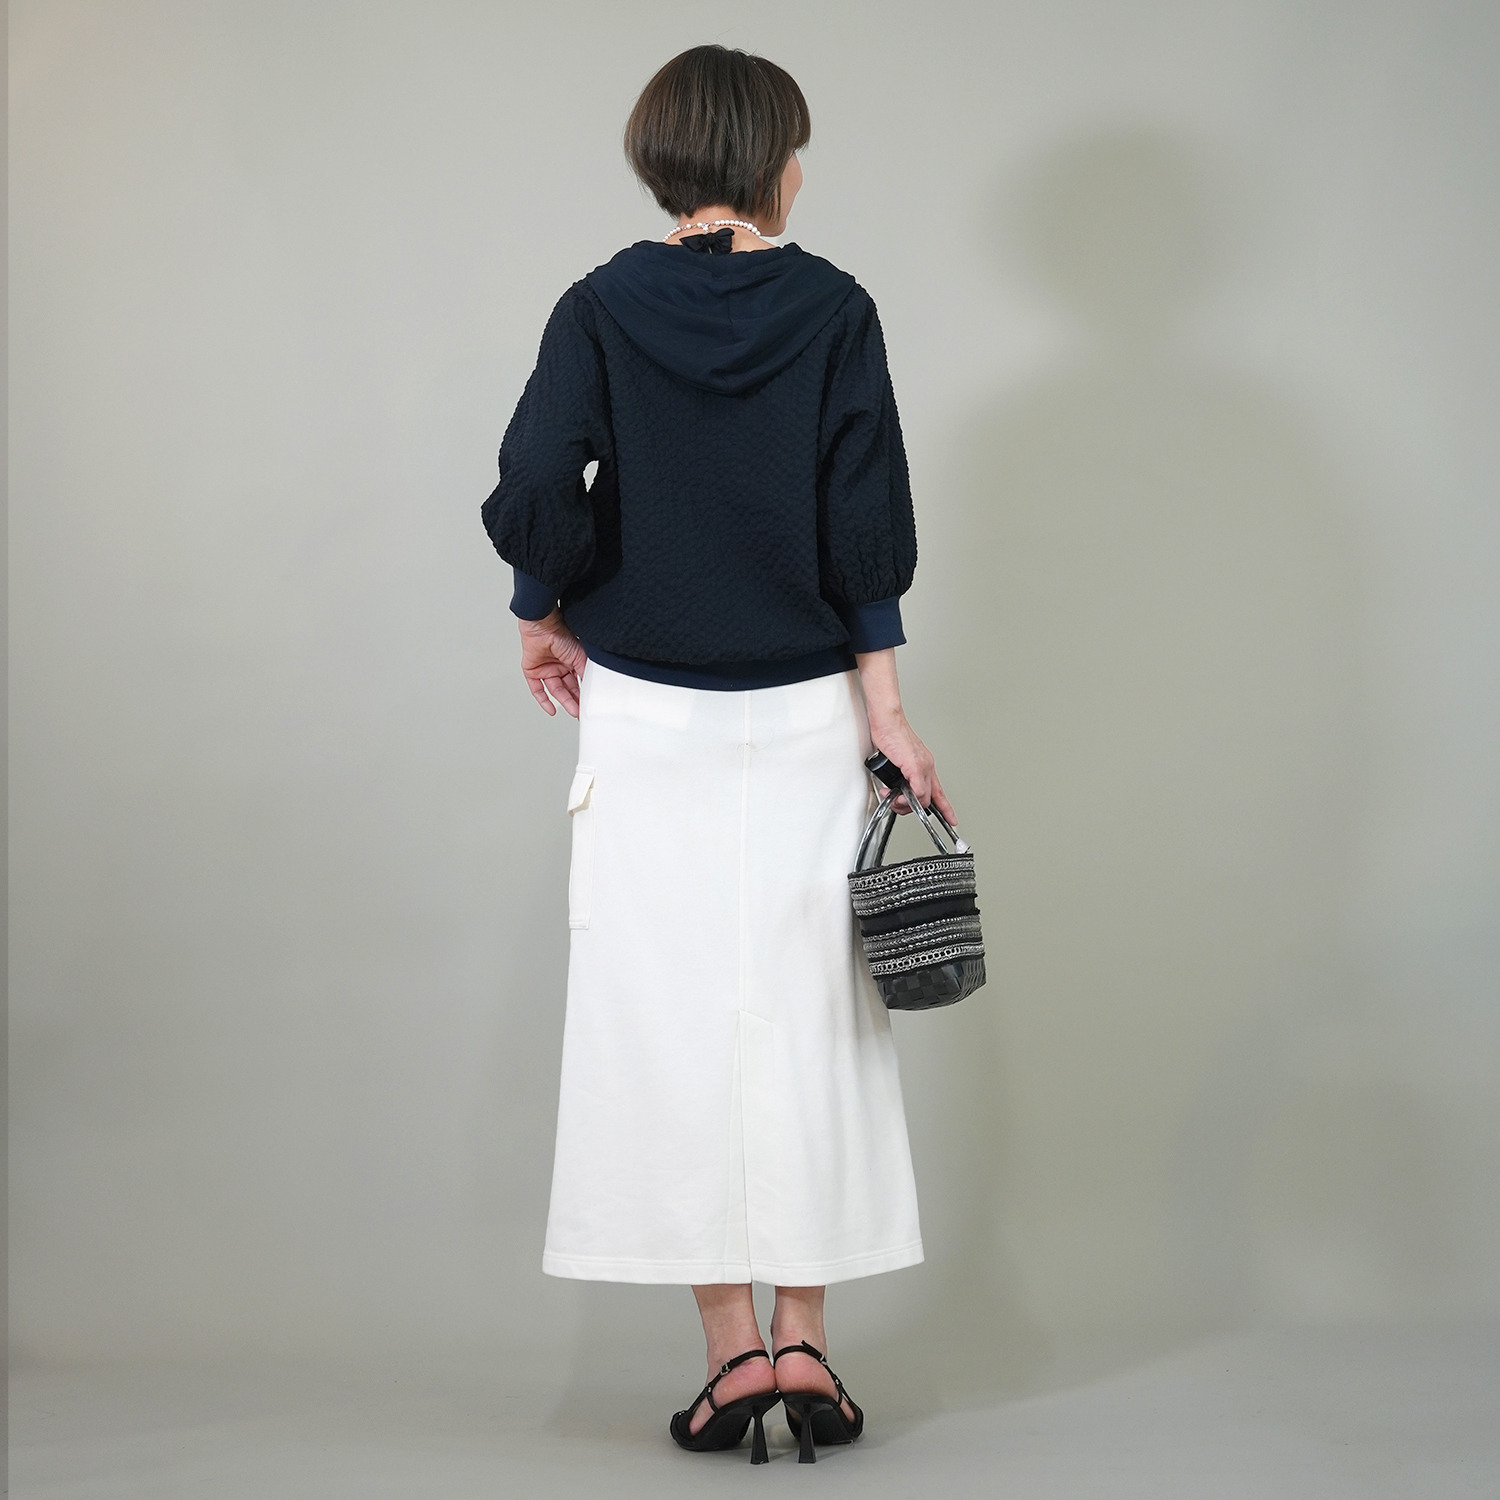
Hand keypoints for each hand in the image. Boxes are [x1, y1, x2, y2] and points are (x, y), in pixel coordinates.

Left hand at [518, 609, 587, 716]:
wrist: (544, 626)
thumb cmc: (562, 633)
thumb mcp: (580, 656)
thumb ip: (585, 672)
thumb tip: (591, 687)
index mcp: (571, 662)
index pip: (578, 682)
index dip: (583, 693)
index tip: (588, 704)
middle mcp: (559, 666)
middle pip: (567, 688)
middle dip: (575, 701)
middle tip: (581, 711)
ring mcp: (546, 669)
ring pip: (555, 690)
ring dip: (564, 701)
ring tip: (573, 710)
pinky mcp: (532, 671)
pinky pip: (537, 689)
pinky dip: (543, 700)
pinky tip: (551, 709)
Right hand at [865, 704, 958, 826]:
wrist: (887, 721)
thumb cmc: (890, 736)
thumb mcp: (898, 762)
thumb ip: (901, 776)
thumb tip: (898, 789)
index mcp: (925, 765)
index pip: (939, 791)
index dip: (946, 808)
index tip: (951, 819)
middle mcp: (926, 766)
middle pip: (928, 799)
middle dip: (910, 807)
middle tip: (897, 803)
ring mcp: (922, 766)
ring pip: (923, 798)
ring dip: (904, 803)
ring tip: (892, 796)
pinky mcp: (914, 766)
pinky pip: (917, 790)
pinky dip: (908, 797)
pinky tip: (898, 794)